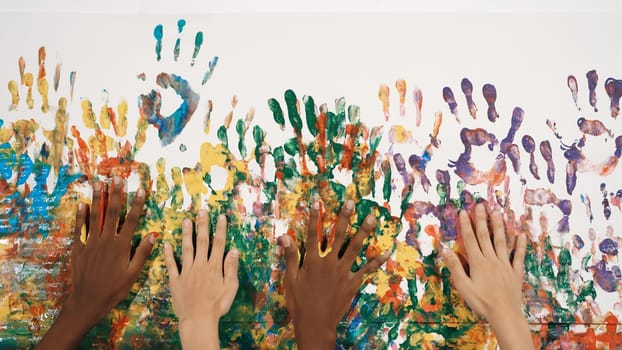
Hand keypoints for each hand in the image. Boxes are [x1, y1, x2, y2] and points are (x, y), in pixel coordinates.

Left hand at [37, 176, 155, 348]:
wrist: (88, 300)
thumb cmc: (114, 289)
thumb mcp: (133, 273)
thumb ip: (142, 253)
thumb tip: (153, 235)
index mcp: (121, 246)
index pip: (132, 220)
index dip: (137, 204)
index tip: (140, 190)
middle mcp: (106, 240)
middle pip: (112, 213)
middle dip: (115, 194)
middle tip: (117, 178)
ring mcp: (91, 243)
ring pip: (95, 216)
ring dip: (98, 199)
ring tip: (100, 183)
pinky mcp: (79, 248)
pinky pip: (80, 228)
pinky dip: (81, 216)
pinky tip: (82, 204)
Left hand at [163, 211, 238, 349]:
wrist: (198, 319)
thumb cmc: (217, 305)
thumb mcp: (230, 287)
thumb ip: (231, 268)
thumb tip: (234, 250)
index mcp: (214, 266)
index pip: (218, 243)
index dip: (220, 229)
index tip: (221, 216)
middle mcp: (200, 265)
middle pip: (202, 241)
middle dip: (203, 225)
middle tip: (201, 211)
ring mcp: (187, 271)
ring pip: (186, 249)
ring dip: (186, 234)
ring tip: (185, 220)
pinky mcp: (176, 280)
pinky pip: (171, 265)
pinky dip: (168, 254)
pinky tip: (166, 244)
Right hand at [281, 200, 390, 349]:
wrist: (316, 323)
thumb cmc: (300, 302)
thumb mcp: (290, 279)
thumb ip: (291, 257)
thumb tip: (285, 236)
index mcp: (313, 261)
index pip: (313, 234)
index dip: (313, 218)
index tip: (316, 202)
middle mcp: (330, 262)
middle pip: (338, 235)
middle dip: (345, 217)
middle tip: (351, 202)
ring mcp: (343, 272)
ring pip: (355, 247)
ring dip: (364, 231)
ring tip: (372, 218)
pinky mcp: (352, 282)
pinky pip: (367, 269)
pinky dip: (377, 260)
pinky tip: (387, 251)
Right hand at [440, 202, 532, 349]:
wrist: (505, 314)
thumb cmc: (481, 302)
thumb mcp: (463, 286)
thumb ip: (455, 266)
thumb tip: (444, 249)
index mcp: (478, 262)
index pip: (470, 239)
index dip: (466, 225)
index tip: (464, 212)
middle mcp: (492, 259)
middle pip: (485, 236)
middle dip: (482, 220)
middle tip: (480, 205)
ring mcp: (505, 264)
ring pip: (501, 241)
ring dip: (498, 226)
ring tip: (497, 213)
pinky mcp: (515, 272)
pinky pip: (518, 256)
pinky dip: (520, 245)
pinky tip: (521, 235)